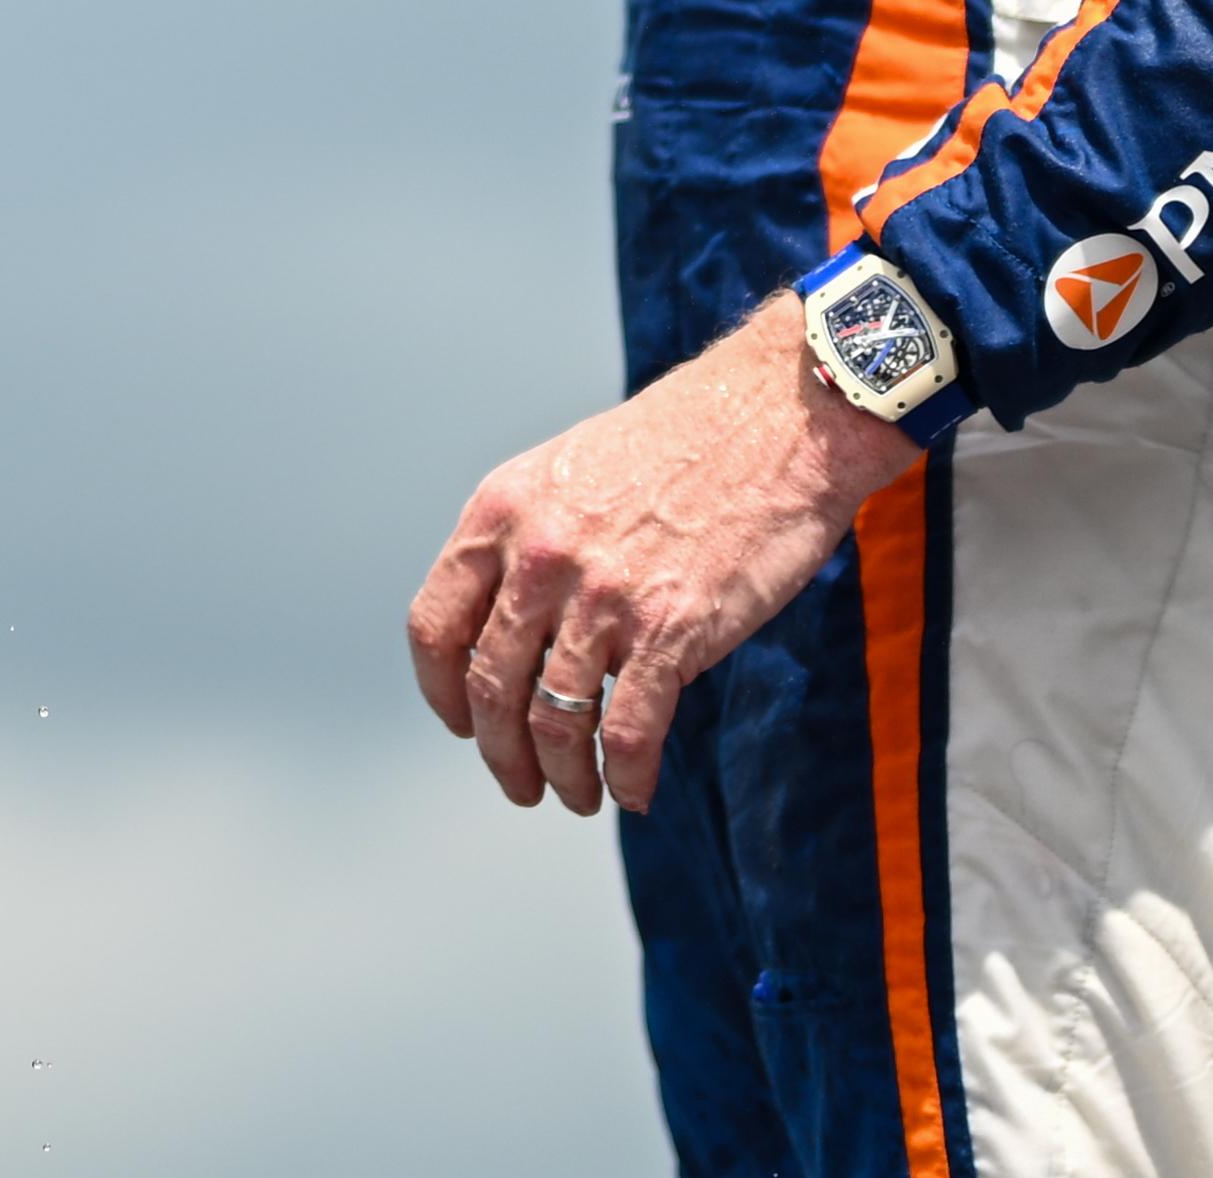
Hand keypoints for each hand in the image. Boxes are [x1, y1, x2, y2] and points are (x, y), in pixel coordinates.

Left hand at [405, 297, 915, 819]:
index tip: (463, 723)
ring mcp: (603, 594)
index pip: (435, 626)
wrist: (777, 417)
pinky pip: (629, 732)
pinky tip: (633, 790)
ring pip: (553, 721)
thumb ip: (528, 542)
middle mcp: (539, 554)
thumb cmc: (682, 443)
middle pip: (489, 687)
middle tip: (522, 782)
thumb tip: (513, 628)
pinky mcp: (672, 629)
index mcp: (502, 511)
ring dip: (561, 776)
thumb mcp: (567, 470)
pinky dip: (626, 778)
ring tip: (579, 794)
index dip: (442, 692)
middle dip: (501, 753)